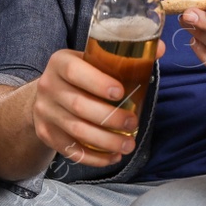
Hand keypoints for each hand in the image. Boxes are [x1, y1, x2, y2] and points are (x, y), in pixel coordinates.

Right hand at [30, 49, 145, 166]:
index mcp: (60, 62)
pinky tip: (113, 157)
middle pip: (79, 106)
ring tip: (128, 145)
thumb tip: (160, 48)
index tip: (121, 92)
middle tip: (133, 123)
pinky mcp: (46, 133)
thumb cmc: (81, 74)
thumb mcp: (93, 59)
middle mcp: (48, 86)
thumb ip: (124, 55)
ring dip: (106, 141)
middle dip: (110, 118)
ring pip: (76, 131)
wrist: (46, 95)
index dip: (98, 82)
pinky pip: (70, 150)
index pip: (75, 71)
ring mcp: (45, 112)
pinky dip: (93, 157)